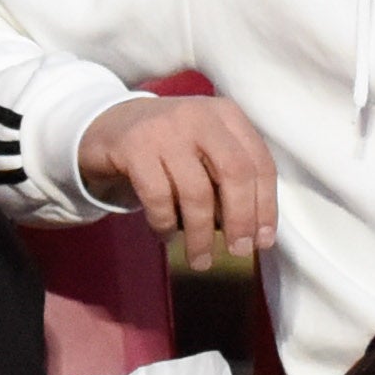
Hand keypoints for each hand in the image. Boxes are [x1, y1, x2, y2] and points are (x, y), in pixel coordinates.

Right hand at [75, 91, 277, 262]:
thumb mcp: (205, 150)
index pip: (259, 163)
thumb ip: (229, 178)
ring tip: (200, 259)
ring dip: (200, 234)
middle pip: (235, 173)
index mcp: (226, 115)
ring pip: (196, 191)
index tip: (262, 241)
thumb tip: (252, 232)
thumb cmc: (170, 146)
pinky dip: (166, 223)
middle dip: (241, 219)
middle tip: (238, 252)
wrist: (109, 125)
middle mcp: (199, 115)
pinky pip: (158, 197)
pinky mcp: (134, 146)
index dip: (266, 206)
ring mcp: (165, 129)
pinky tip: (166, 235)